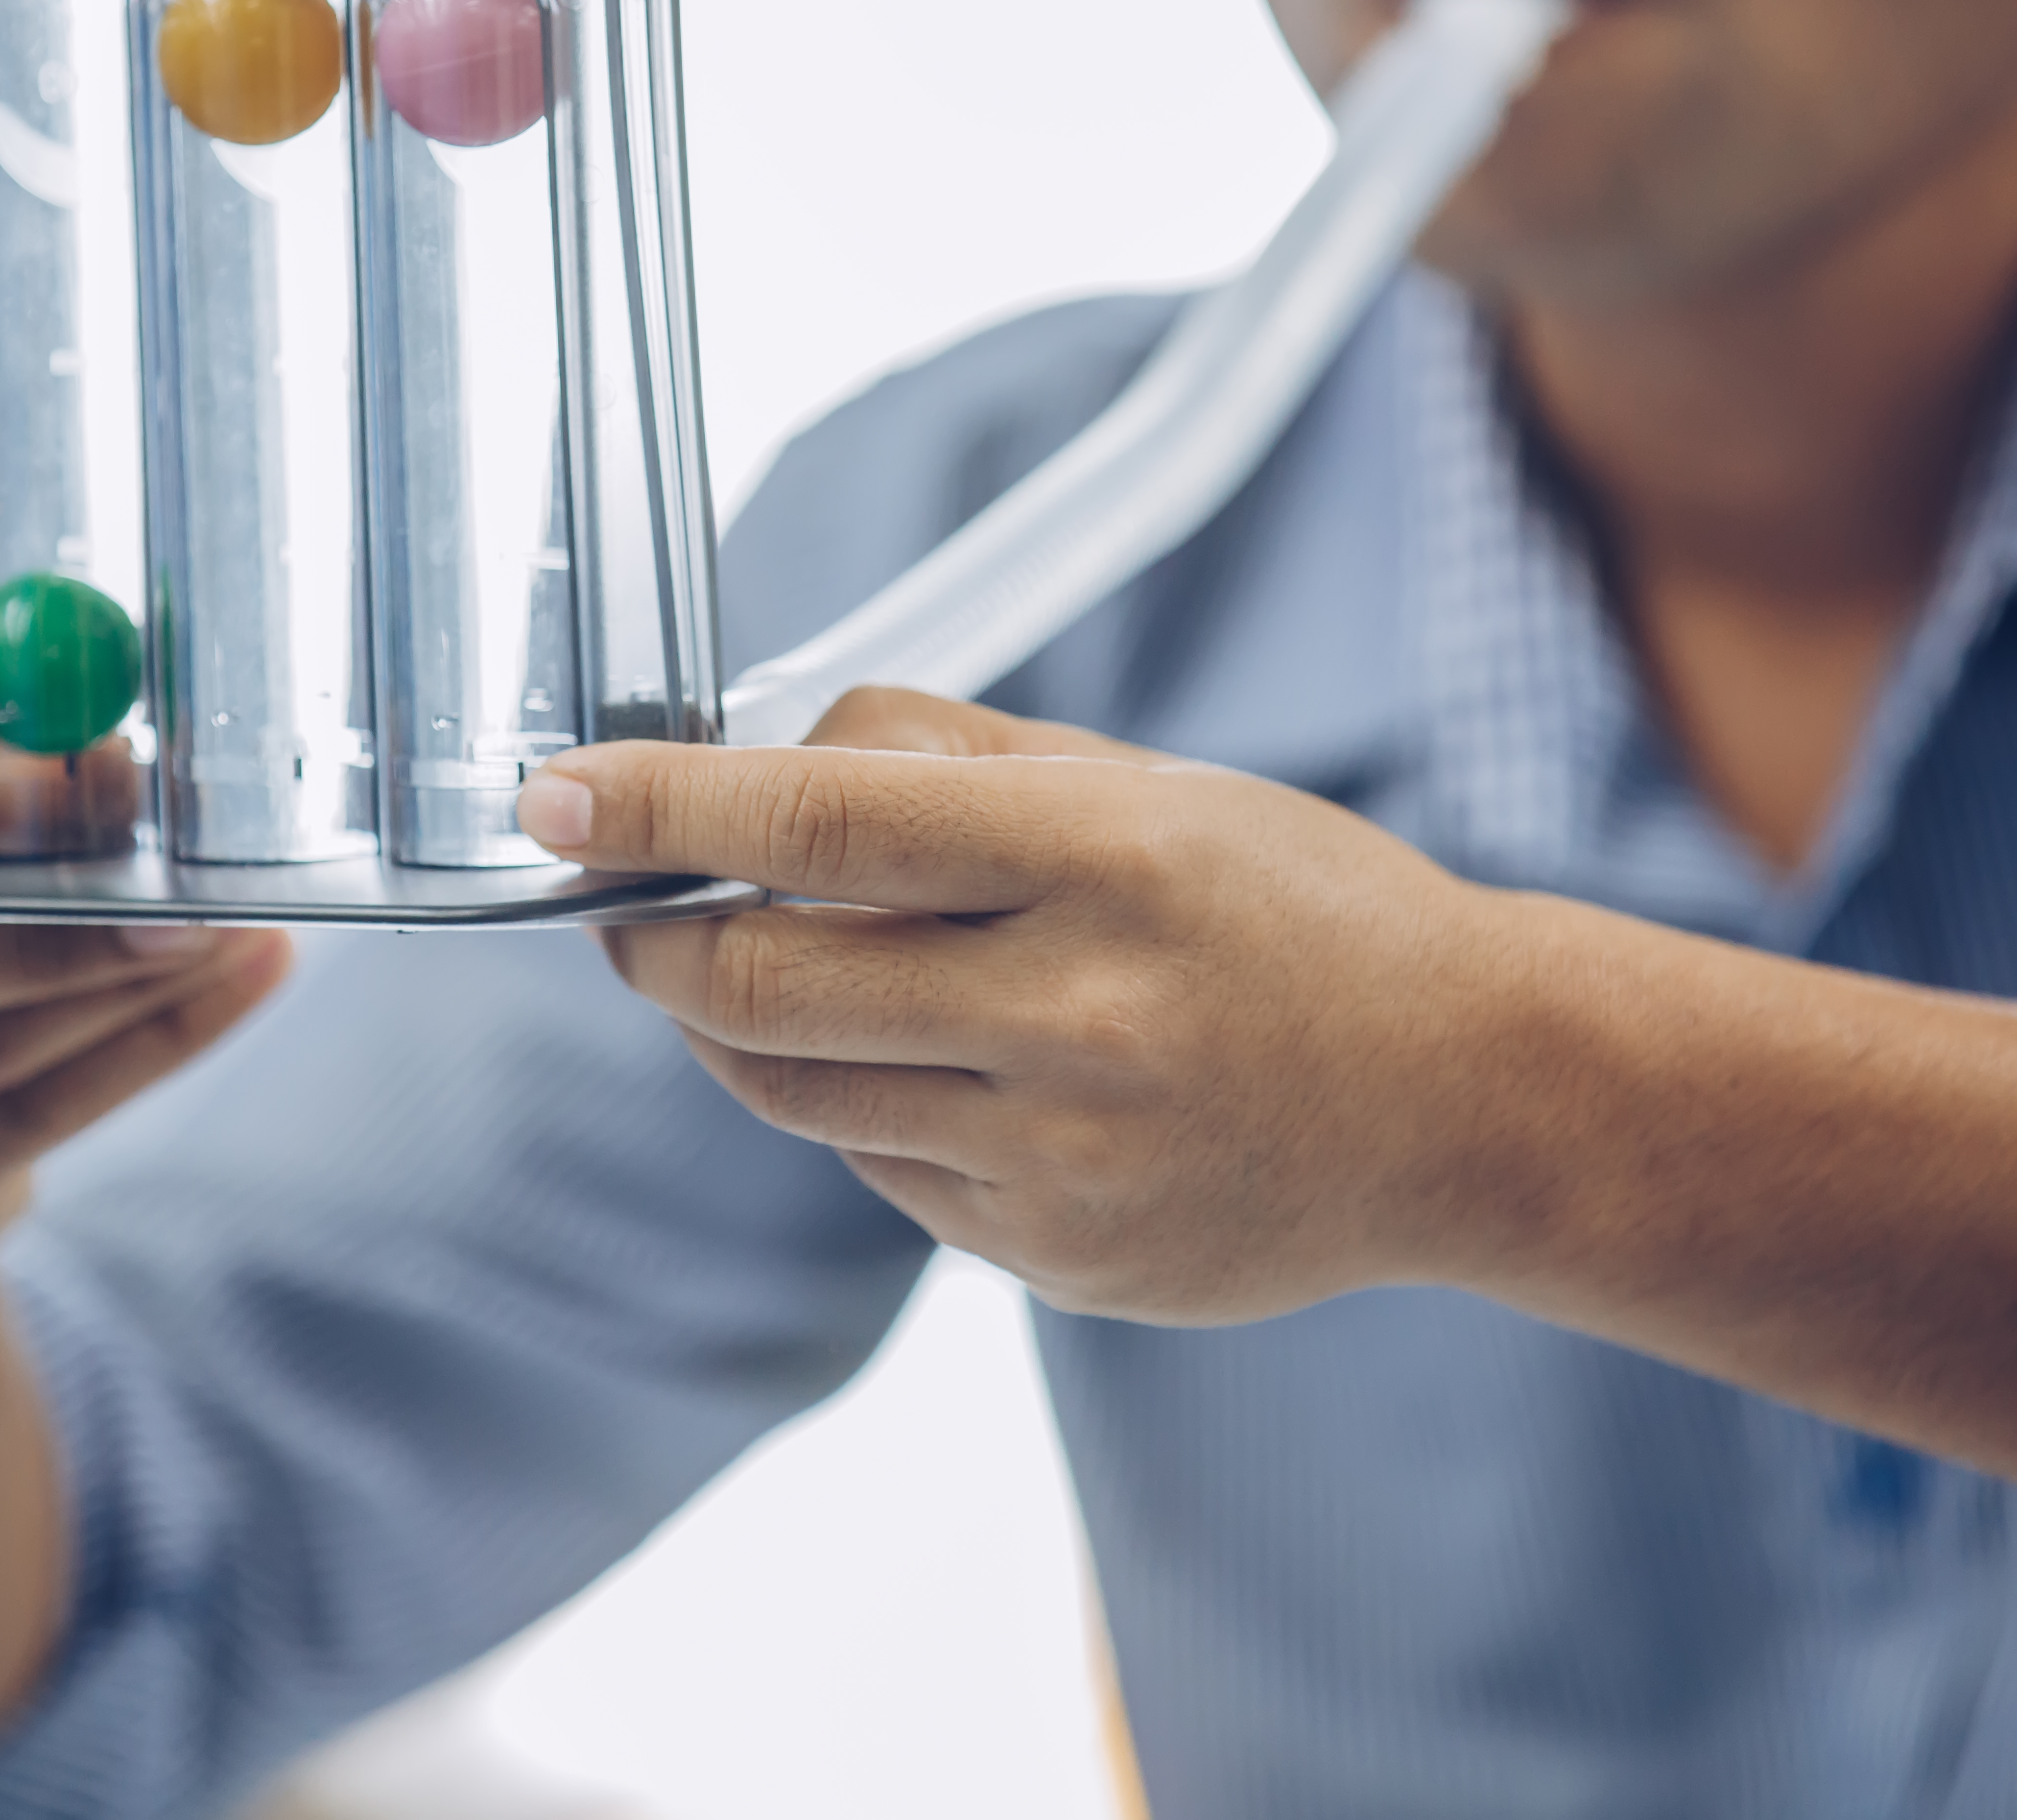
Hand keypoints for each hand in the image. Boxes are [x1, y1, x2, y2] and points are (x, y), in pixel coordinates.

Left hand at [518, 688, 1533, 1322]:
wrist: (1462, 1100)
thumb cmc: (1296, 910)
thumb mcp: (1147, 783)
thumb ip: (947, 761)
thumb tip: (764, 759)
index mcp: (1106, 860)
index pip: (821, 824)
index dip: (661, 808)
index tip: (554, 794)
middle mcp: (1079, 1018)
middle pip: (767, 980)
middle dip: (658, 933)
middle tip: (627, 898)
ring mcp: (1065, 1159)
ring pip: (793, 1090)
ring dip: (730, 1021)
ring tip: (743, 968)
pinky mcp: (1057, 1258)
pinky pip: (878, 1170)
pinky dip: (851, 1103)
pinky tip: (916, 1060)